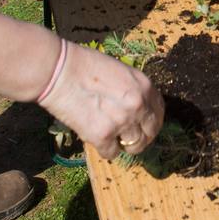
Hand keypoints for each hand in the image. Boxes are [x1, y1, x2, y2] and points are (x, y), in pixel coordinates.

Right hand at [38, 42, 164, 159]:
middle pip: (150, 133)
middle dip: (141, 138)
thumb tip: (137, 108)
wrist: (59, 71)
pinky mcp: (102, 136)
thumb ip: (132, 90)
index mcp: (144, 86)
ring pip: (134, 146)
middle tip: (128, 139)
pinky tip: (96, 139)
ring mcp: (122, 121)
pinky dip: (105, 150)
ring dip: (124, 145)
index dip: (152, 122)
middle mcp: (138, 105)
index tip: (144, 127)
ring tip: (113, 139)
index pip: (159, 112)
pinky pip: (112, 153)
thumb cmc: (86, 66)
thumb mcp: (120, 71)